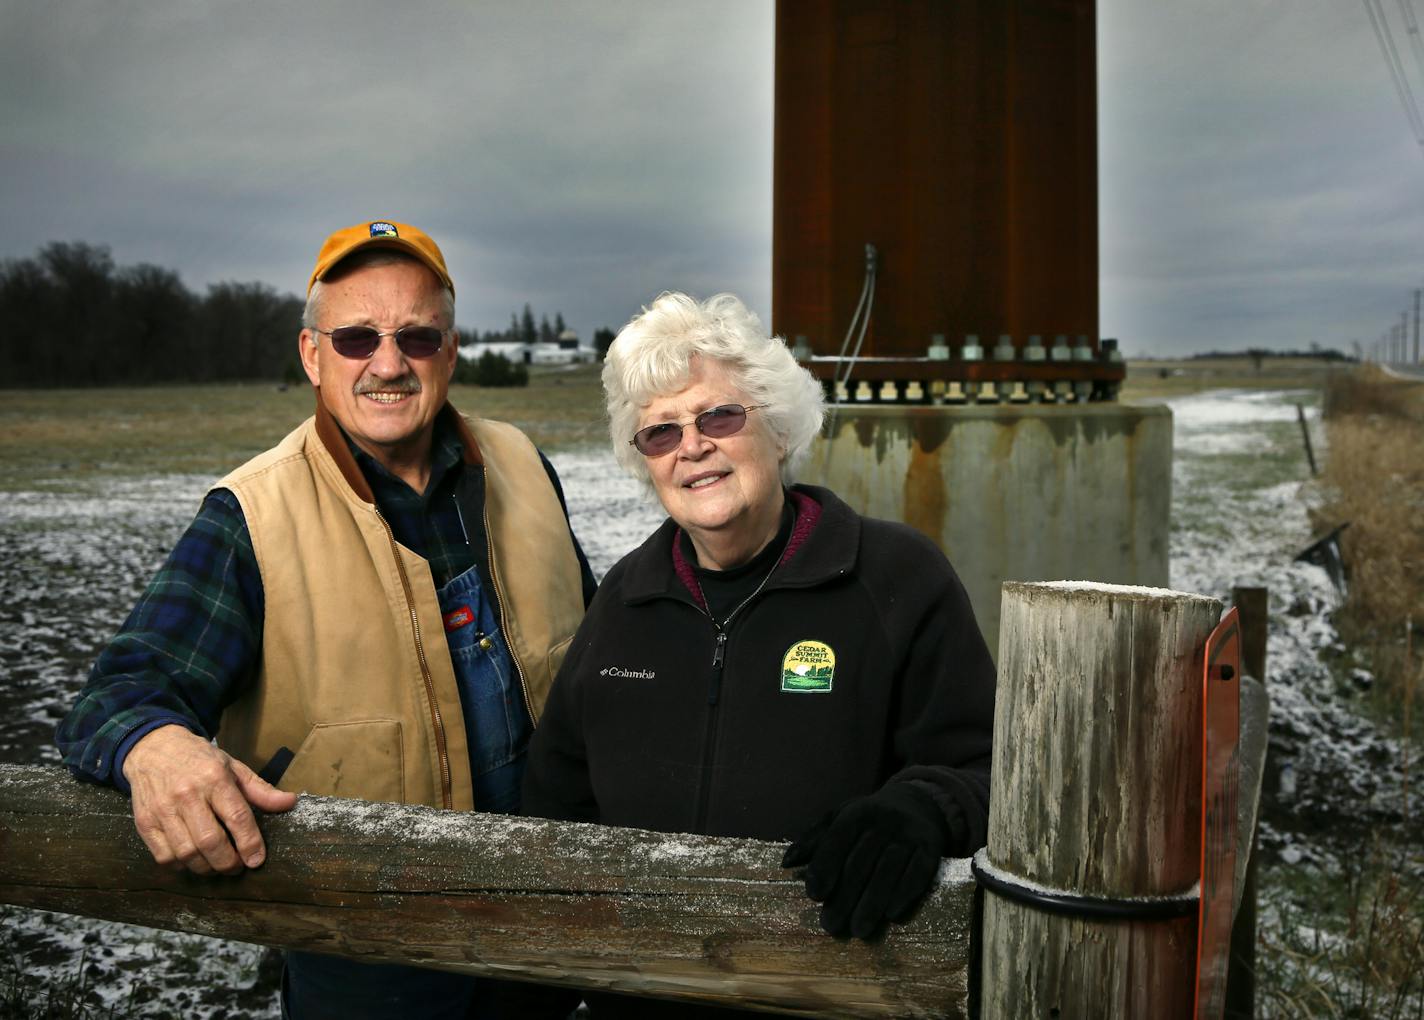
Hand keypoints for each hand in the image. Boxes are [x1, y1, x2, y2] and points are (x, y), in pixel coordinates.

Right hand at [122, 724, 297, 874]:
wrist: (153, 748)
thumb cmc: (199, 760)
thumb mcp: (233, 767)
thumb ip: (260, 789)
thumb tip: (290, 803)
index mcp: (214, 778)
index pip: (237, 816)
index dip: (250, 843)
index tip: (257, 861)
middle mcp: (187, 795)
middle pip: (210, 841)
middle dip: (228, 862)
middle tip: (238, 867)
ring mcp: (163, 810)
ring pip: (186, 853)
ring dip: (206, 868)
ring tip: (217, 865)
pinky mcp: (145, 823)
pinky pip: (164, 857)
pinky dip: (181, 866)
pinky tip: (193, 860)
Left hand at [781, 783, 952, 939]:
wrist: (917, 804)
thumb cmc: (869, 819)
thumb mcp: (839, 818)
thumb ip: (814, 840)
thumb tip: (786, 862)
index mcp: (856, 813)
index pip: (837, 840)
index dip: (824, 867)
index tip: (814, 895)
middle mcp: (882, 820)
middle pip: (861, 862)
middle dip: (845, 896)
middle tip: (831, 924)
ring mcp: (908, 833)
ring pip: (888, 870)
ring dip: (872, 902)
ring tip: (859, 929)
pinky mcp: (930, 847)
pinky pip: (918, 872)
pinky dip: (905, 894)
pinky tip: (892, 915)